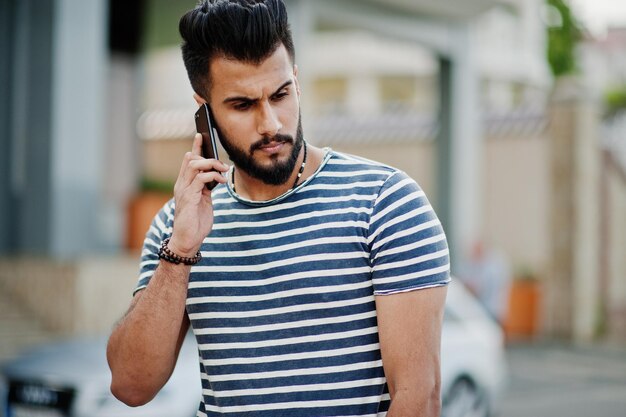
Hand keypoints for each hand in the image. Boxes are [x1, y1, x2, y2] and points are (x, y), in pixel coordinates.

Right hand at [169, 133, 228, 255]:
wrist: (188, 240)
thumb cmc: (196, 222)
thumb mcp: (203, 201)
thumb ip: (206, 188)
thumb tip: (215, 176)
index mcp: (185, 185)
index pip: (188, 161)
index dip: (195, 147)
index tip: (201, 135)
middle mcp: (182, 185)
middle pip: (192, 159)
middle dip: (208, 156)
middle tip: (223, 164)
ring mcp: (184, 190)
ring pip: (195, 165)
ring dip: (212, 164)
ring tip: (223, 171)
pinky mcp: (189, 197)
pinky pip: (201, 178)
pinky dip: (213, 176)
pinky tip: (221, 180)